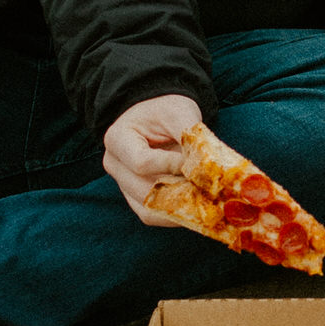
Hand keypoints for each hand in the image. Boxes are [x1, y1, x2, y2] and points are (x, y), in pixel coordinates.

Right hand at [103, 93, 201, 227]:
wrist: (157, 115)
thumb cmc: (166, 109)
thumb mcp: (180, 112)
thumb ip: (191, 137)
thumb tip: (208, 167)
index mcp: (117, 139)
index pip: (142, 163)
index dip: (171, 165)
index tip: (195, 162)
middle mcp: (115, 165)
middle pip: (144, 192)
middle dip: (179, 194)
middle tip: (209, 191)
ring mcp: (123, 185)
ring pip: (148, 211)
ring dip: (179, 209)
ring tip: (206, 201)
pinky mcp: (136, 198)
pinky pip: (154, 215)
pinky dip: (176, 214)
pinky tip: (198, 207)